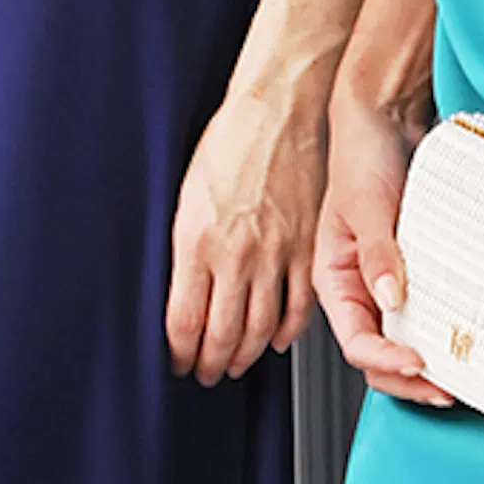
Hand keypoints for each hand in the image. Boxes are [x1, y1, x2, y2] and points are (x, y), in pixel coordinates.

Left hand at [165, 80, 328, 380]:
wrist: (279, 111)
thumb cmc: (230, 142)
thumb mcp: (186, 195)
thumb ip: (184, 247)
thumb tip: (177, 288)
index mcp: (197, 242)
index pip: (184, 321)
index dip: (179, 352)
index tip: (176, 361)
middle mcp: (237, 254)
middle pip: (221, 334)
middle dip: (209, 363)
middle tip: (204, 373)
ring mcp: (276, 254)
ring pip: (259, 328)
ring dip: (244, 355)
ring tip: (234, 364)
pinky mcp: (306, 248)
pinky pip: (298, 306)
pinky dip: (285, 331)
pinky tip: (275, 340)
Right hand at [315, 77, 453, 411]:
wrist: (390, 118)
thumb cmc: (364, 154)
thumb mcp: (367, 205)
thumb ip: (378, 253)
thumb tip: (391, 299)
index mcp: (335, 281)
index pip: (355, 341)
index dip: (385, 361)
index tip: (419, 363)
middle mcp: (362, 289)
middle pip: (381, 354)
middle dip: (411, 378)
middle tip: (448, 388)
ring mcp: (392, 282)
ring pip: (408, 339)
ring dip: (432, 364)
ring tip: (462, 376)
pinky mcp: (421, 270)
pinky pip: (433, 311)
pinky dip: (448, 330)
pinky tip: (470, 337)